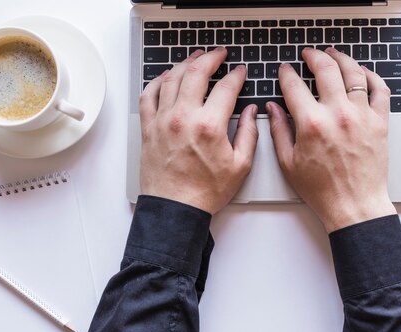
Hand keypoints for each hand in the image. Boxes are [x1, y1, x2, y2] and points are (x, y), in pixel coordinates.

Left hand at [139, 48, 257, 213]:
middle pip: (196, 72)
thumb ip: (249, 134)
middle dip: (211, 57)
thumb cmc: (205, 191)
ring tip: (195, 58)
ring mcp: (163, 120)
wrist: (175, 208)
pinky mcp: (149, 128)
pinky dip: (157, 81)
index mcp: (209, 126)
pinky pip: (149, 95)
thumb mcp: (240, 165)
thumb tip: (252, 112)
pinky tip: (166, 77)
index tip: (240, 72)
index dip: (236, 75)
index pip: (226, 87)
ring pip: (171, 78)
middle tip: (219, 53)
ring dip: (185, 63)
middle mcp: (184, 117)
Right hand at [267, 47, 395, 232]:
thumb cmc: (322, 190)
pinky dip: (372, 76)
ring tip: (334, 54)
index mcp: (311, 124)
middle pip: (326, 69)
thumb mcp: (289, 163)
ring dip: (342, 58)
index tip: (285, 71)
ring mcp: (361, 116)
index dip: (287, 74)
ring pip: (354, 73)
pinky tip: (363, 72)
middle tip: (309, 54)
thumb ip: (278, 131)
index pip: (294, 86)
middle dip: (314, 56)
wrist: (354, 205)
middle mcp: (338, 114)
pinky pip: (379, 90)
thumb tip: (272, 108)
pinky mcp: (379, 122)